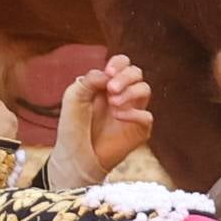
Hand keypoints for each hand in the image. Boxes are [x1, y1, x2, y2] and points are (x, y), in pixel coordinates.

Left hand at [49, 55, 154, 186]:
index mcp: (106, 84)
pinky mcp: (139, 130)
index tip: (108, 73)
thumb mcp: (74, 97)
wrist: (75, 158)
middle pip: (136, 73)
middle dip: (125, 77)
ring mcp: (132, 111)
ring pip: (145, 89)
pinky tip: (117, 117)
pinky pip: (147, 116)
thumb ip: (90, 80)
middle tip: (111, 89)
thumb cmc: (73, 127)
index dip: (118, 63)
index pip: (122, 63)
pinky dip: (134, 113)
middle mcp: (122, 94)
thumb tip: (109, 75)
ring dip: (130, 92)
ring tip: (113, 103)